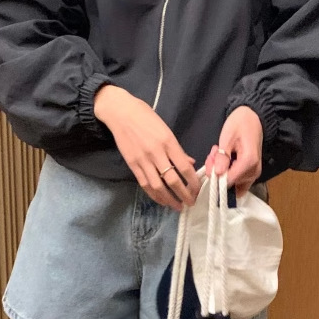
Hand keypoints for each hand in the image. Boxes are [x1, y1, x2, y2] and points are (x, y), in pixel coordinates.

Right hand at [94, 85, 200, 211]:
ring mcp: (143, 160)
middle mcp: (156, 153)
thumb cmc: (146, 117)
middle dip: (184, 195)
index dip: (193, 182)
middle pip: (172, 180)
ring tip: (177, 206)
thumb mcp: (166, 129)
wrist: (120, 112)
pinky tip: (161, 200)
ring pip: (158, 186)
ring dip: (169, 199)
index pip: (184, 167)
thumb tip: (190, 163)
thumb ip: (178, 149)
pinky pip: (145, 184)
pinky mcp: (132, 165)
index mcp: (168, 142)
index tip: (198, 190)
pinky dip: (154, 195)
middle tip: (191, 203)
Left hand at [205, 105, 263, 198]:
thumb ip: (222, 157)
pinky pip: (236, 180)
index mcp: (249, 162)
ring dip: (222, 170)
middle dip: (218, 170)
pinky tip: (225, 160)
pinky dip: (228, 172)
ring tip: (219, 154)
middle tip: (214, 154)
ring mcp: (253, 174)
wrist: (253, 118)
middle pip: (230, 182)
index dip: (216, 174)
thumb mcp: (227, 137)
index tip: (211, 160)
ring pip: (231, 182)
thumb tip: (217, 174)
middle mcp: (253, 172)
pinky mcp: (251, 173)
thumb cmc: (240, 124)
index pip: (228, 180)